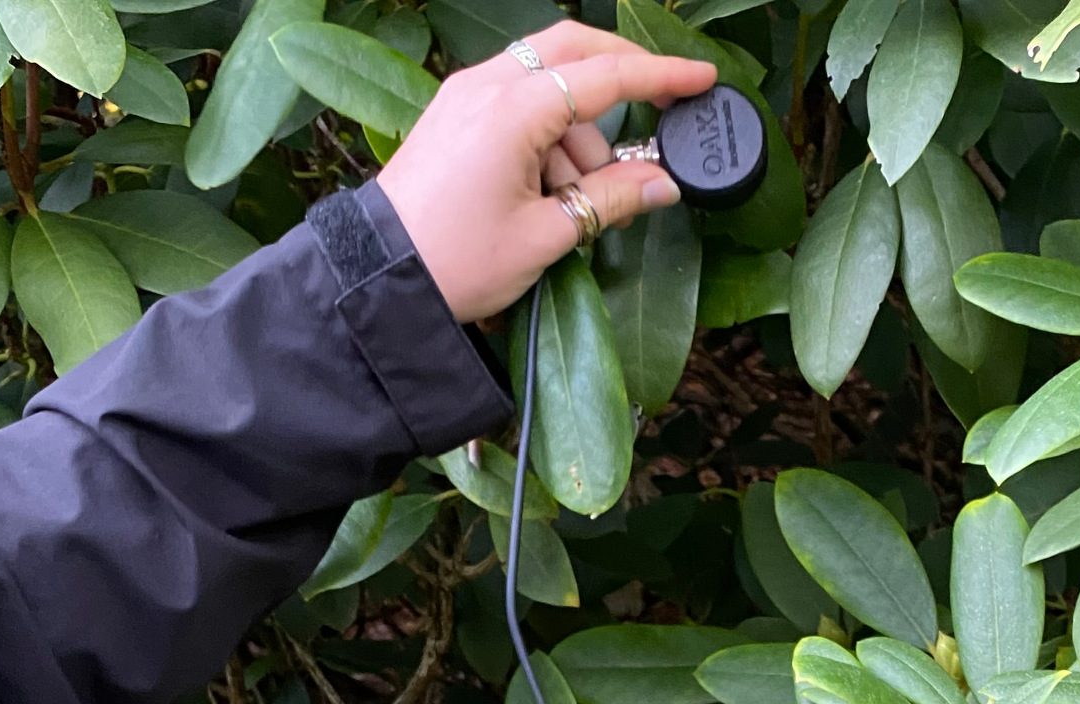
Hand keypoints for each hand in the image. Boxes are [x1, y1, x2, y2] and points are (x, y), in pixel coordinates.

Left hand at [378, 21, 717, 323]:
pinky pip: (517, 102)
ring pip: (546, 82)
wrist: (377, 278)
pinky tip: (550, 189)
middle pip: (572, 49)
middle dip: (622, 73)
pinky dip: (547, 133)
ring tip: (577, 203)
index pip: (604, 76)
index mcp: (511, 110)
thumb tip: (663, 183)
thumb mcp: (545, 236)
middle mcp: (485, 87)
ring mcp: (464, 96)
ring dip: (579, 130)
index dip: (661, 76)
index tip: (702, 78)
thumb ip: (612, 199)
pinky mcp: (454, 116)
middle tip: (662, 104)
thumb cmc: (454, 261)